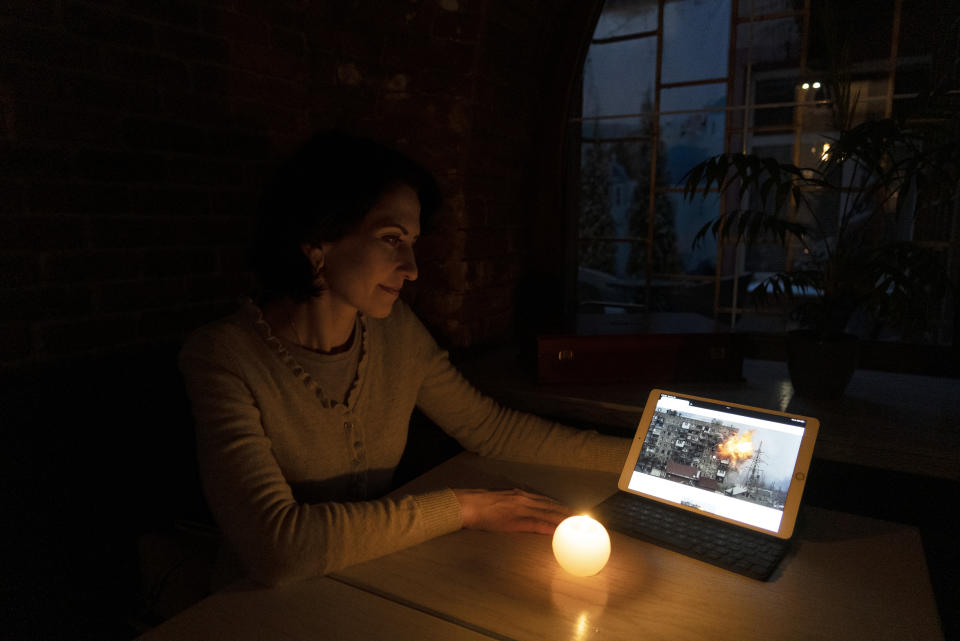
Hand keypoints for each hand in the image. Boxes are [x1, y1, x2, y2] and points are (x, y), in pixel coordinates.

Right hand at [453, 488, 573, 534]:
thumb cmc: (482, 505)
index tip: (577, 513)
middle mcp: (525, 499)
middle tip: (587, 519)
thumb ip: (516, 504)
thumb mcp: (503, 501)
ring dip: (565, 520)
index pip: (548, 502)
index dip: (563, 507)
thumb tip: (527, 512)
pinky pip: (536, 524)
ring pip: (549, 514)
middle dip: (570, 513)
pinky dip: (549, 527)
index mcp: (522, 495)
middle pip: (553, 507)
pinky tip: (559, 531)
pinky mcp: (515, 519)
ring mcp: (521, 508)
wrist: (468, 505)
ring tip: (579, 525)